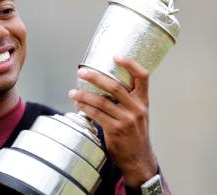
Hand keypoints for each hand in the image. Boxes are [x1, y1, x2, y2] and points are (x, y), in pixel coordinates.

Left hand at [68, 56, 157, 187]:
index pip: (143, 77)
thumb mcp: (138, 114)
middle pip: (115, 86)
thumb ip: (127, 100)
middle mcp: (137, 108)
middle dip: (95, 77)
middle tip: (81, 72)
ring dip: (84, 95)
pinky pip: (96, 114)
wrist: (139, 159)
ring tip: (72, 92)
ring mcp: (127, 119)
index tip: (116, 56)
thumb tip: (102, 85)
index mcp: (144, 101)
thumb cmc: (135, 134)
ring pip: (101, 101)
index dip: (130, 64)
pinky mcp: (116, 130)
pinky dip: (85, 108)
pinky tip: (78, 105)